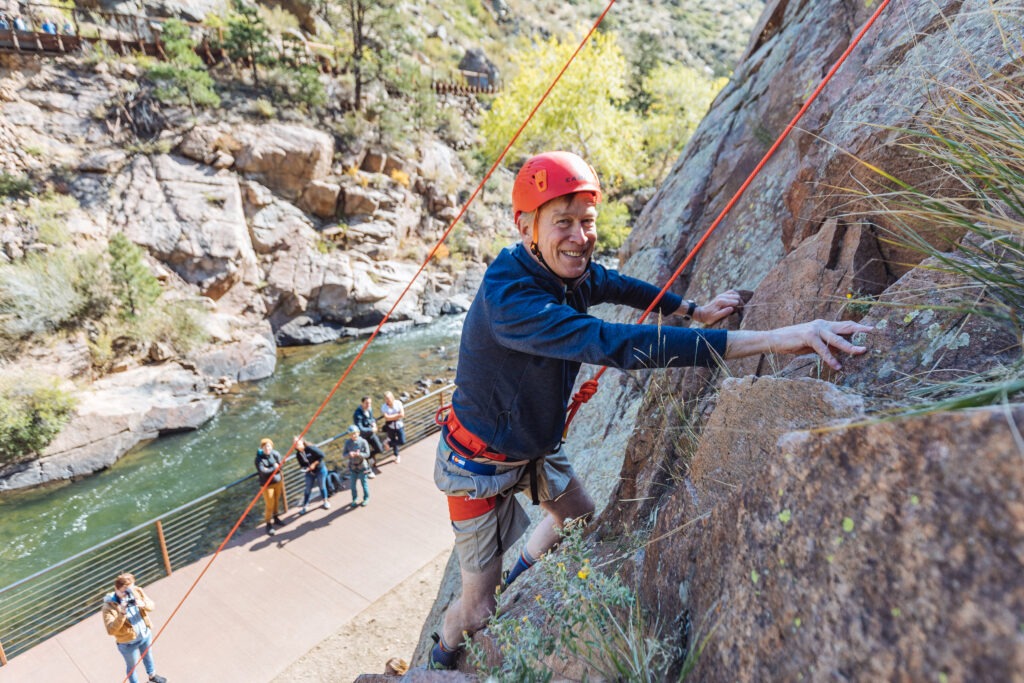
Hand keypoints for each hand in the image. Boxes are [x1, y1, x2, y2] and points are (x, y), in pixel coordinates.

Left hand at [693, 290, 742, 324]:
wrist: (702, 313)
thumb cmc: (709, 317)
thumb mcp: (716, 317)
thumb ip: (724, 312)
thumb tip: (732, 308)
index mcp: (721, 302)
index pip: (735, 302)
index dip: (739, 306)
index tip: (741, 311)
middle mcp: (721, 296)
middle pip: (736, 297)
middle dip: (740, 302)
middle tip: (741, 308)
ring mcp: (721, 295)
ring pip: (734, 293)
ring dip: (737, 298)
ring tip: (739, 304)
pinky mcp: (721, 295)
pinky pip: (730, 292)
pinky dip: (734, 294)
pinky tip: (736, 300)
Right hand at [726, 319, 871, 369]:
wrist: (774, 340)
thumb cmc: (793, 343)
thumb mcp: (814, 345)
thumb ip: (828, 346)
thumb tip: (842, 351)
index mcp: (824, 325)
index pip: (845, 325)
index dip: (858, 328)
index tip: (871, 330)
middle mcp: (821, 324)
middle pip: (845, 327)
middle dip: (860, 331)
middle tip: (874, 333)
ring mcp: (815, 329)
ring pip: (837, 338)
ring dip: (850, 346)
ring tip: (862, 352)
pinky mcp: (808, 337)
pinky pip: (823, 349)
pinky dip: (830, 358)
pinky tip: (837, 366)